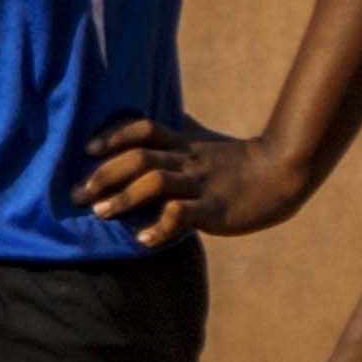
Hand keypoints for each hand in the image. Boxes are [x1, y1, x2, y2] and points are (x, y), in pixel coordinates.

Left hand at [74, 115, 313, 247]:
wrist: (283, 174)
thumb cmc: (240, 160)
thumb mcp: (205, 141)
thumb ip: (179, 132)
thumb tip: (156, 121)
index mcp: (184, 143)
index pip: (143, 129)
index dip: (114, 135)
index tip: (87, 148)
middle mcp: (188, 160)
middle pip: (140, 157)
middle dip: (104, 174)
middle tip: (78, 193)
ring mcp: (200, 184)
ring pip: (156, 183)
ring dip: (124, 198)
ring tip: (101, 214)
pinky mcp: (214, 209)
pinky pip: (182, 216)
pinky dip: (159, 227)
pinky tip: (142, 240)